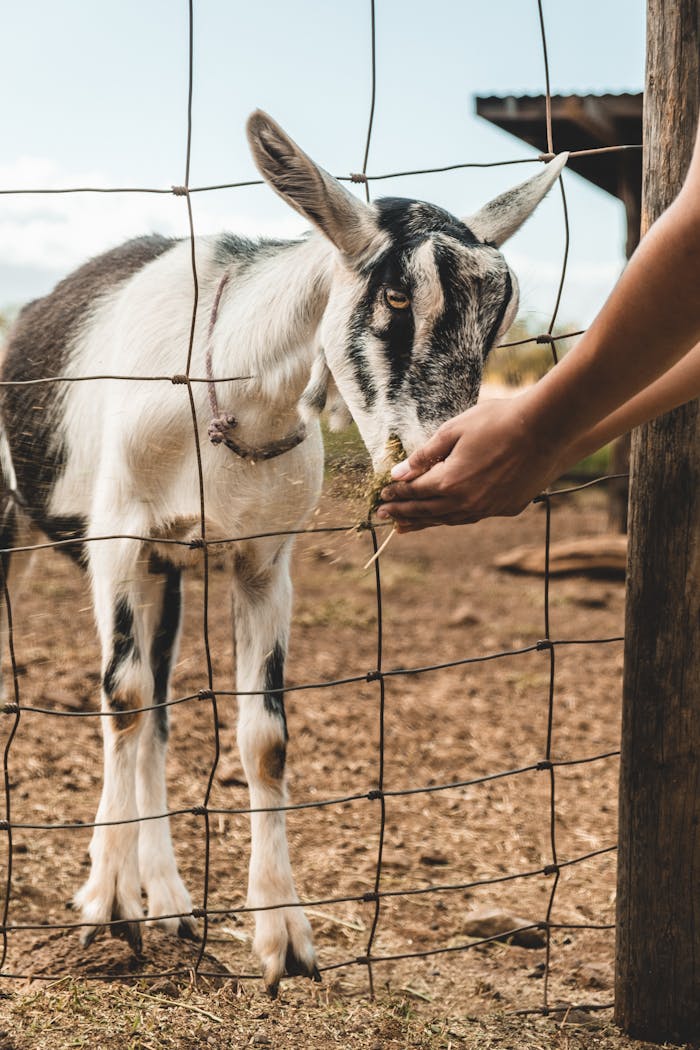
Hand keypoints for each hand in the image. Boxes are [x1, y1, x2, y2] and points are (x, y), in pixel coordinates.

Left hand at [377, 396, 559, 531]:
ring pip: (449, 520)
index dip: (396, 494)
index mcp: (449, 482)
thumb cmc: (498, 422)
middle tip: (384, 517)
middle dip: (403, 513)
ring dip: (426, 522)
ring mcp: (488, 508)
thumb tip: (399, 473)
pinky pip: (473, 516)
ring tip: (407, 526)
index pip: (414, 492)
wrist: (545, 430)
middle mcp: (466, 502)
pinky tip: (447, 516)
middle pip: (427, 512)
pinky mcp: (507, 508)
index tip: (382, 496)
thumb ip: (424, 455)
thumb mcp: (453, 430)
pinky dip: (454, 517)